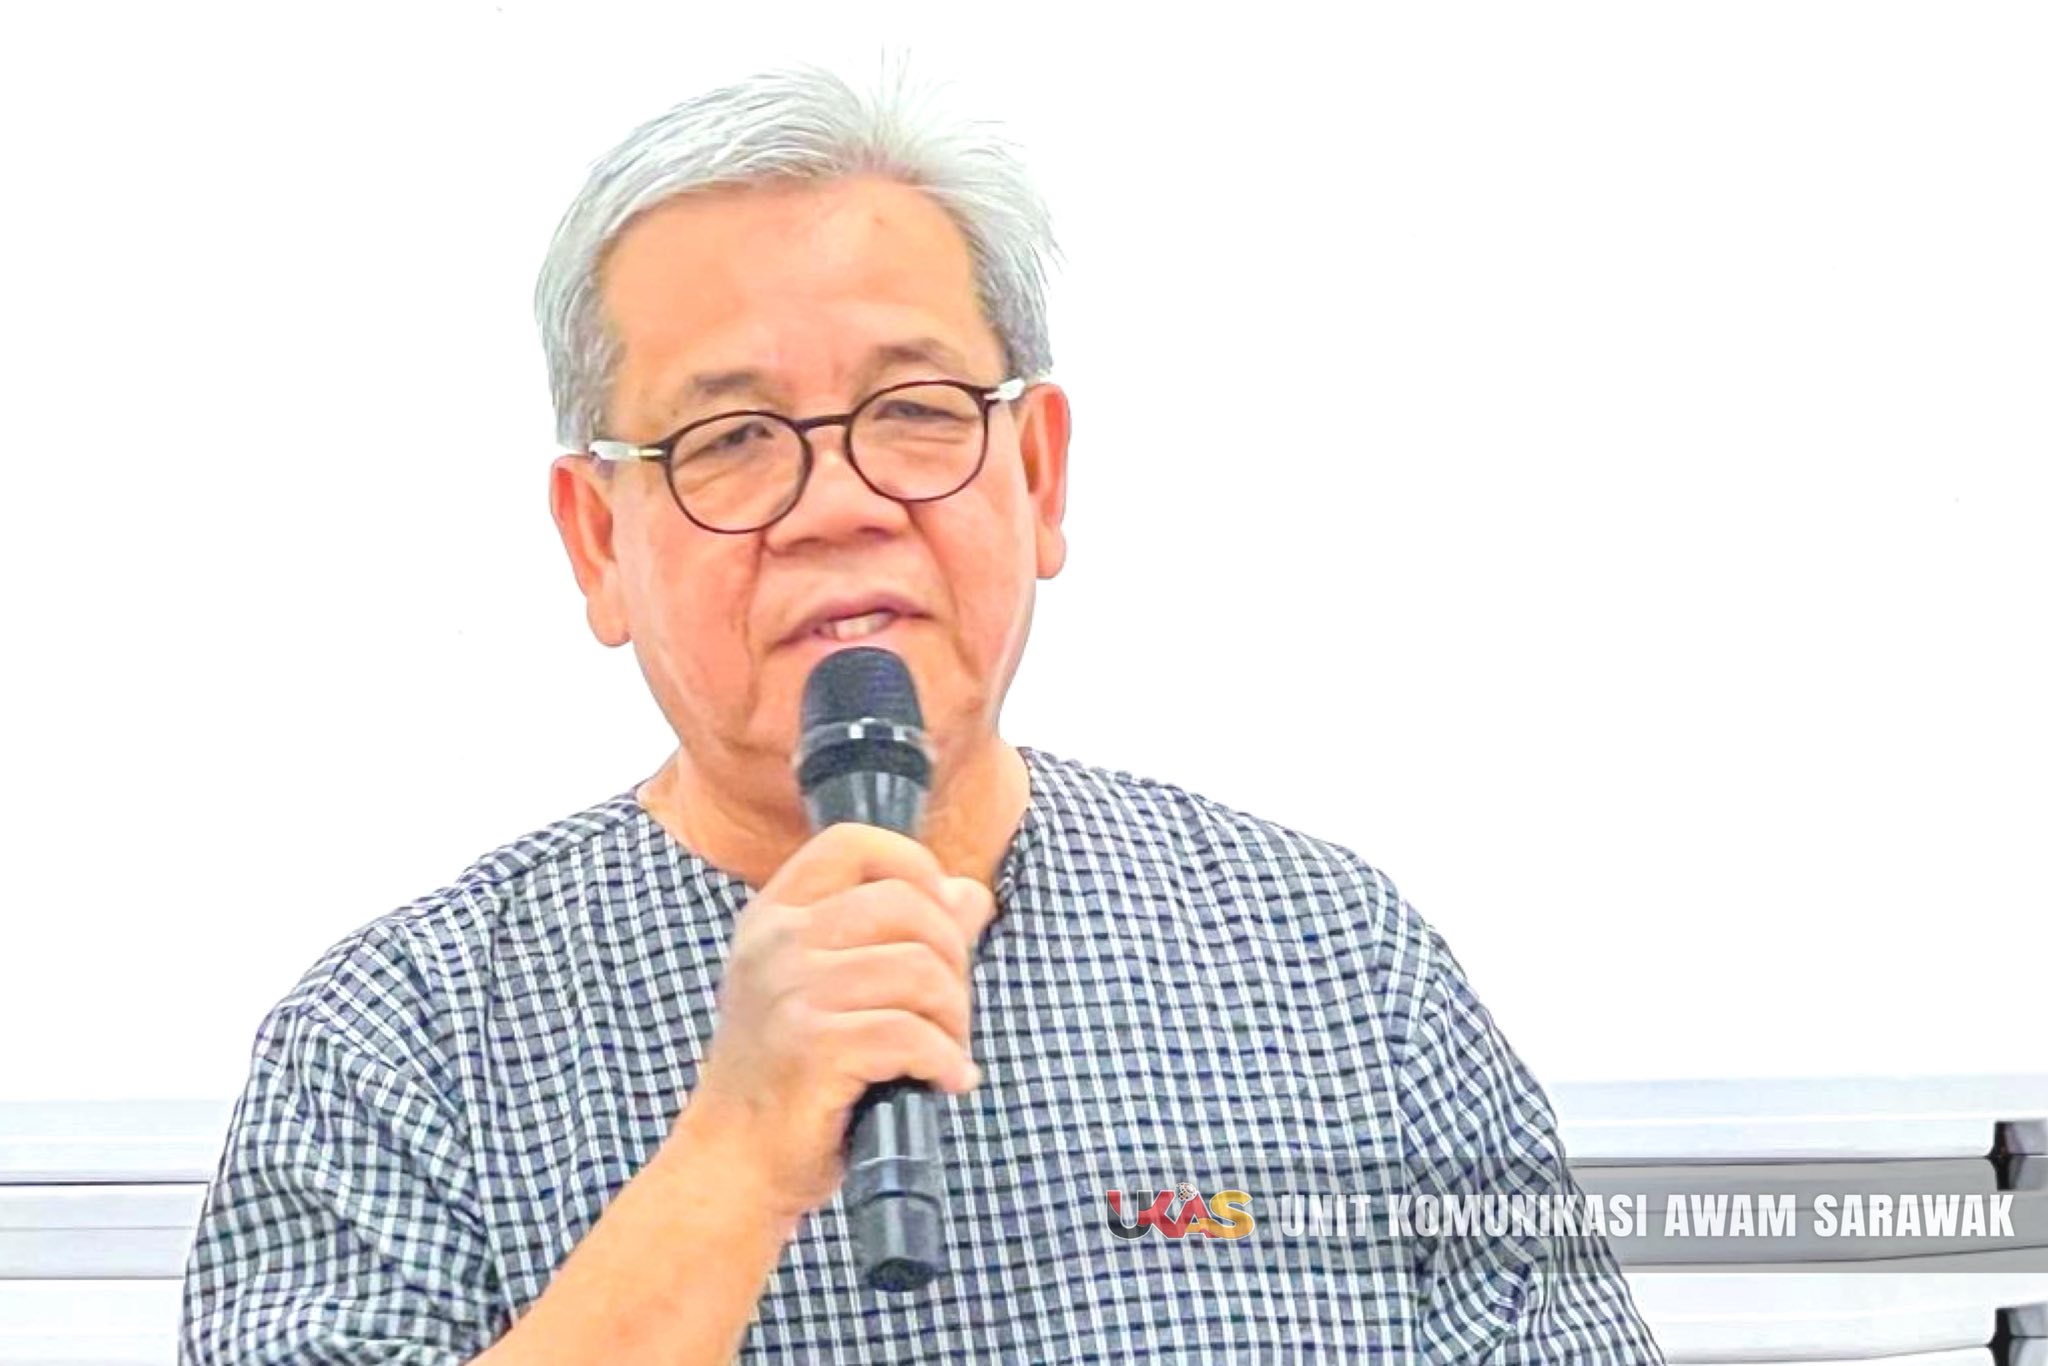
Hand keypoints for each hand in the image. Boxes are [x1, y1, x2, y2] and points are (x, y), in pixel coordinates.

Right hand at [675, 822, 995, 1223]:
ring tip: (948, 1051)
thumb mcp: (832, 989)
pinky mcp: (814, 1047)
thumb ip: (900, 936)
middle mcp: (777, 942)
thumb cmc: (791, 1075)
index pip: (853, 843)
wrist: (734, 1163)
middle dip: (953, 958)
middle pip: (906, 904)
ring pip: (920, 970)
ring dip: (955, 1017)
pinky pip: (914, 1034)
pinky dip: (947, 1061)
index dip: (914, 865)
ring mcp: (791, 992)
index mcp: (776, 915)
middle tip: (951, 1011)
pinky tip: (946, 1081)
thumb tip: (973, 894)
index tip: (940, 918)